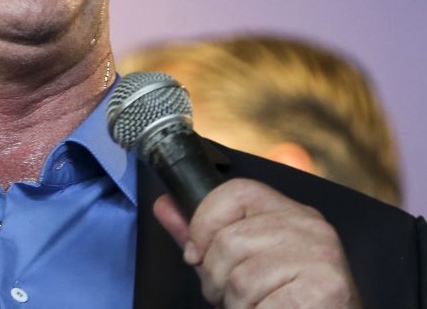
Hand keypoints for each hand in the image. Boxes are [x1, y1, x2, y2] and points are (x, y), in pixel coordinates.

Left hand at [154, 179, 360, 308]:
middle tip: (234, 296)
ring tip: (256, 307)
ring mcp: (320, 257)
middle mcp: (309, 228)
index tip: (199, 253)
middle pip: (228, 242)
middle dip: (217, 280)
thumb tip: (165, 205)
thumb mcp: (242, 262)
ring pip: (240, 279)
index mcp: (290, 213)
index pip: (234, 192)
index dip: (204, 224)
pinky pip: (261, 305)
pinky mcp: (325, 290)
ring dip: (236, 305)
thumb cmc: (285, 301)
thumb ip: (204, 235)